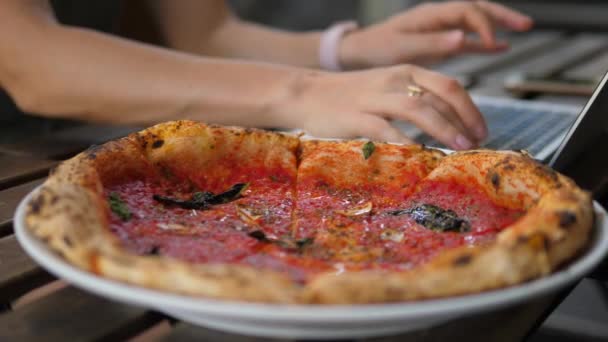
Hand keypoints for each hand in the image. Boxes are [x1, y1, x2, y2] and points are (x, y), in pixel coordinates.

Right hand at [271, 65, 486, 149]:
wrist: (307, 93)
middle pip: (441, 97)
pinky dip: (407, 143)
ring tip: (459, 148)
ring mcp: (376, 97)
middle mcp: (395, 80)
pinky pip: (388, 130)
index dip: (471, 109)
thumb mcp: (387, 87)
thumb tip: (447, 121)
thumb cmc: (351, 96)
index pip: (449, 86)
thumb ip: (414, 98)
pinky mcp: (357, 116)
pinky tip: (420, 155)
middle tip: (476, 143)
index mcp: (406, 71)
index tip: (480, 131)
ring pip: (419, 110)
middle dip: (465, 120)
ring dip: (445, 130)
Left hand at [339, 0, 532, 68]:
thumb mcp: (402, 47)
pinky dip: (483, 42)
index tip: (493, 42)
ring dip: (497, 25)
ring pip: (475, 22)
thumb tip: (463, 38)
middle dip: (501, 15)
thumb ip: (432, 43)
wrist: (360, 52)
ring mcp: (439, 29)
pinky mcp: (438, 42)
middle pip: (476, 9)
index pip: (466, 11)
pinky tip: (499, 47)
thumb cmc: (376, 48)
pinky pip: (466, 39)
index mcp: (430, 15)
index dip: (483, 24)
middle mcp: (438, 18)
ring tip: (523, 29)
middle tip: (525, 25)